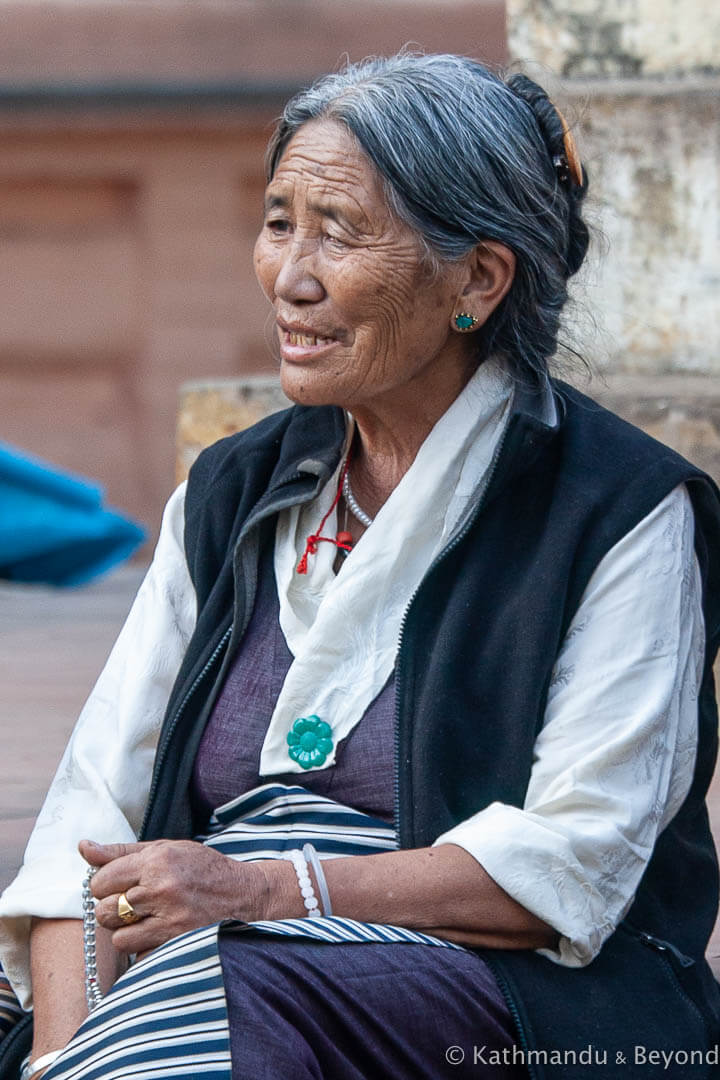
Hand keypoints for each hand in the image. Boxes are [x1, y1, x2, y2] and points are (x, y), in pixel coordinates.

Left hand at [79, 838, 270, 954]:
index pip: (101, 881)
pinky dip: (145, 947)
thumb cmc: (200, 868)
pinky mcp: (177, 944)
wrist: (243, 894)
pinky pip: (139, 955)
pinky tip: (162, 932)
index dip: (105, 884)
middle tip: (134, 903)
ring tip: (148, 918)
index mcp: (157, 861)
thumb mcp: (164, 850)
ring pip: (118, 938)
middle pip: (105, 911)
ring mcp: (171, 920)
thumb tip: (83, 847)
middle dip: (114, 909)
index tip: (119, 885)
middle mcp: (162, 889)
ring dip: (128, 931)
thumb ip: (121, 852)